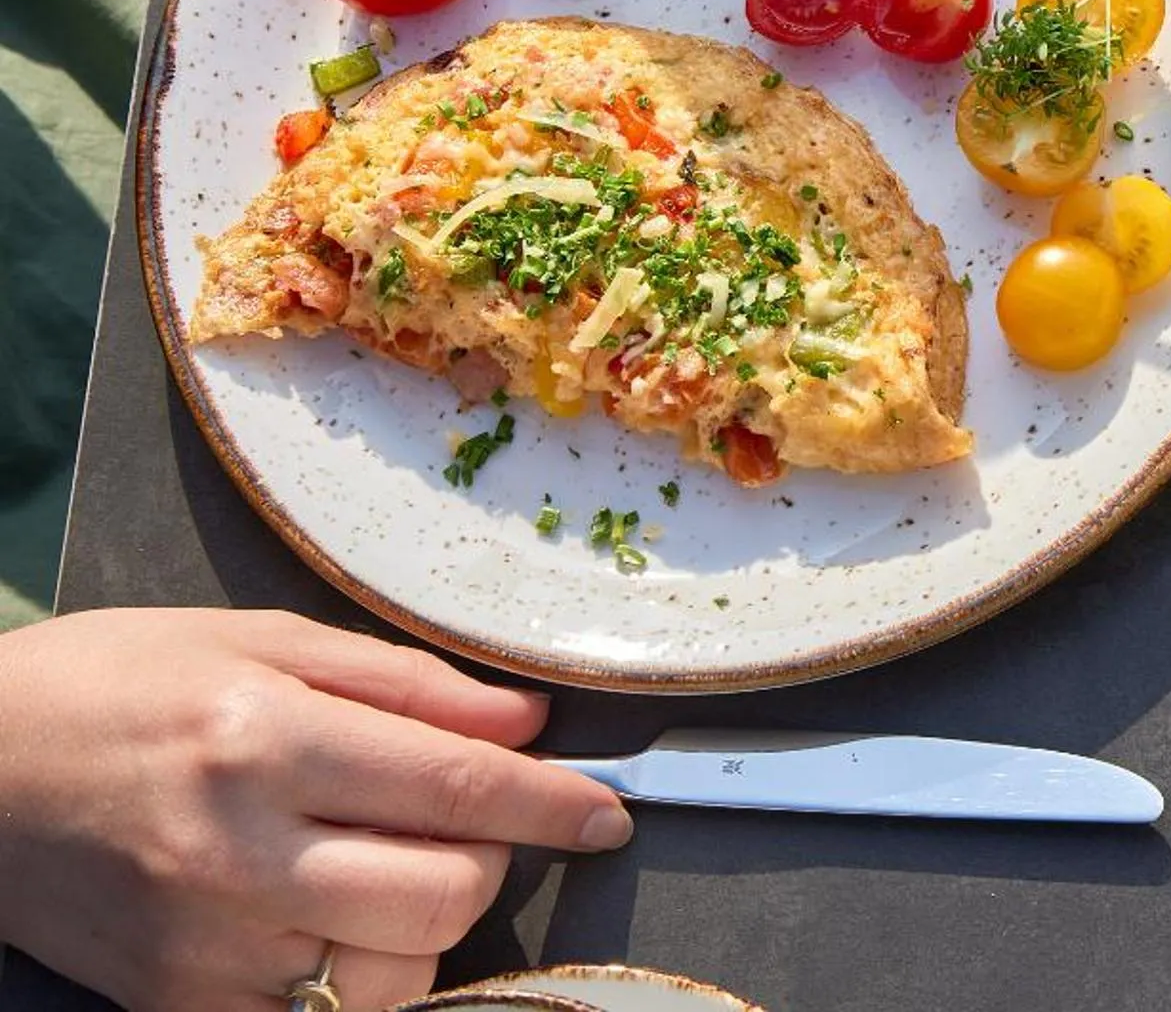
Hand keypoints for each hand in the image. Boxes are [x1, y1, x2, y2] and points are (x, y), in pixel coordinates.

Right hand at [0, 608, 631, 1011]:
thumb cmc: (115, 686)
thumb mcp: (260, 641)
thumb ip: (405, 684)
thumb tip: (522, 724)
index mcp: (264, 738)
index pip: (455, 789)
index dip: (553, 806)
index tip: (608, 812)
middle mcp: (237, 851)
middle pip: (443, 894)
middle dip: (490, 858)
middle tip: (461, 822)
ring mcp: (205, 944)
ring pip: (395, 971)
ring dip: (425, 922)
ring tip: (378, 863)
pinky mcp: (177, 1004)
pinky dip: (356, 973)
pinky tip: (329, 915)